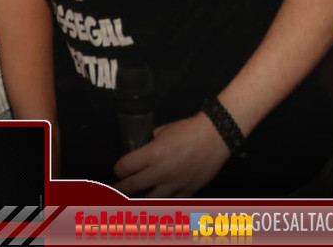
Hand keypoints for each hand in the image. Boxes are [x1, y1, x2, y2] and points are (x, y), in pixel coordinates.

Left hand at [112, 112, 229, 196]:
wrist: (216, 136)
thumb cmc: (189, 130)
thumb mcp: (161, 131)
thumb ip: (148, 143)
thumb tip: (138, 149)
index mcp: (152, 154)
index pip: (124, 168)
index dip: (118, 169)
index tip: (118, 170)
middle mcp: (161, 172)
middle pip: (131, 187)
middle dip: (121, 188)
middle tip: (116, 189)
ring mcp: (175, 184)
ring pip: (149, 200)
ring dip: (139, 198)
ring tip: (133, 198)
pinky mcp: (188, 191)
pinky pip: (170, 201)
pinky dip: (162, 201)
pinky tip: (156, 200)